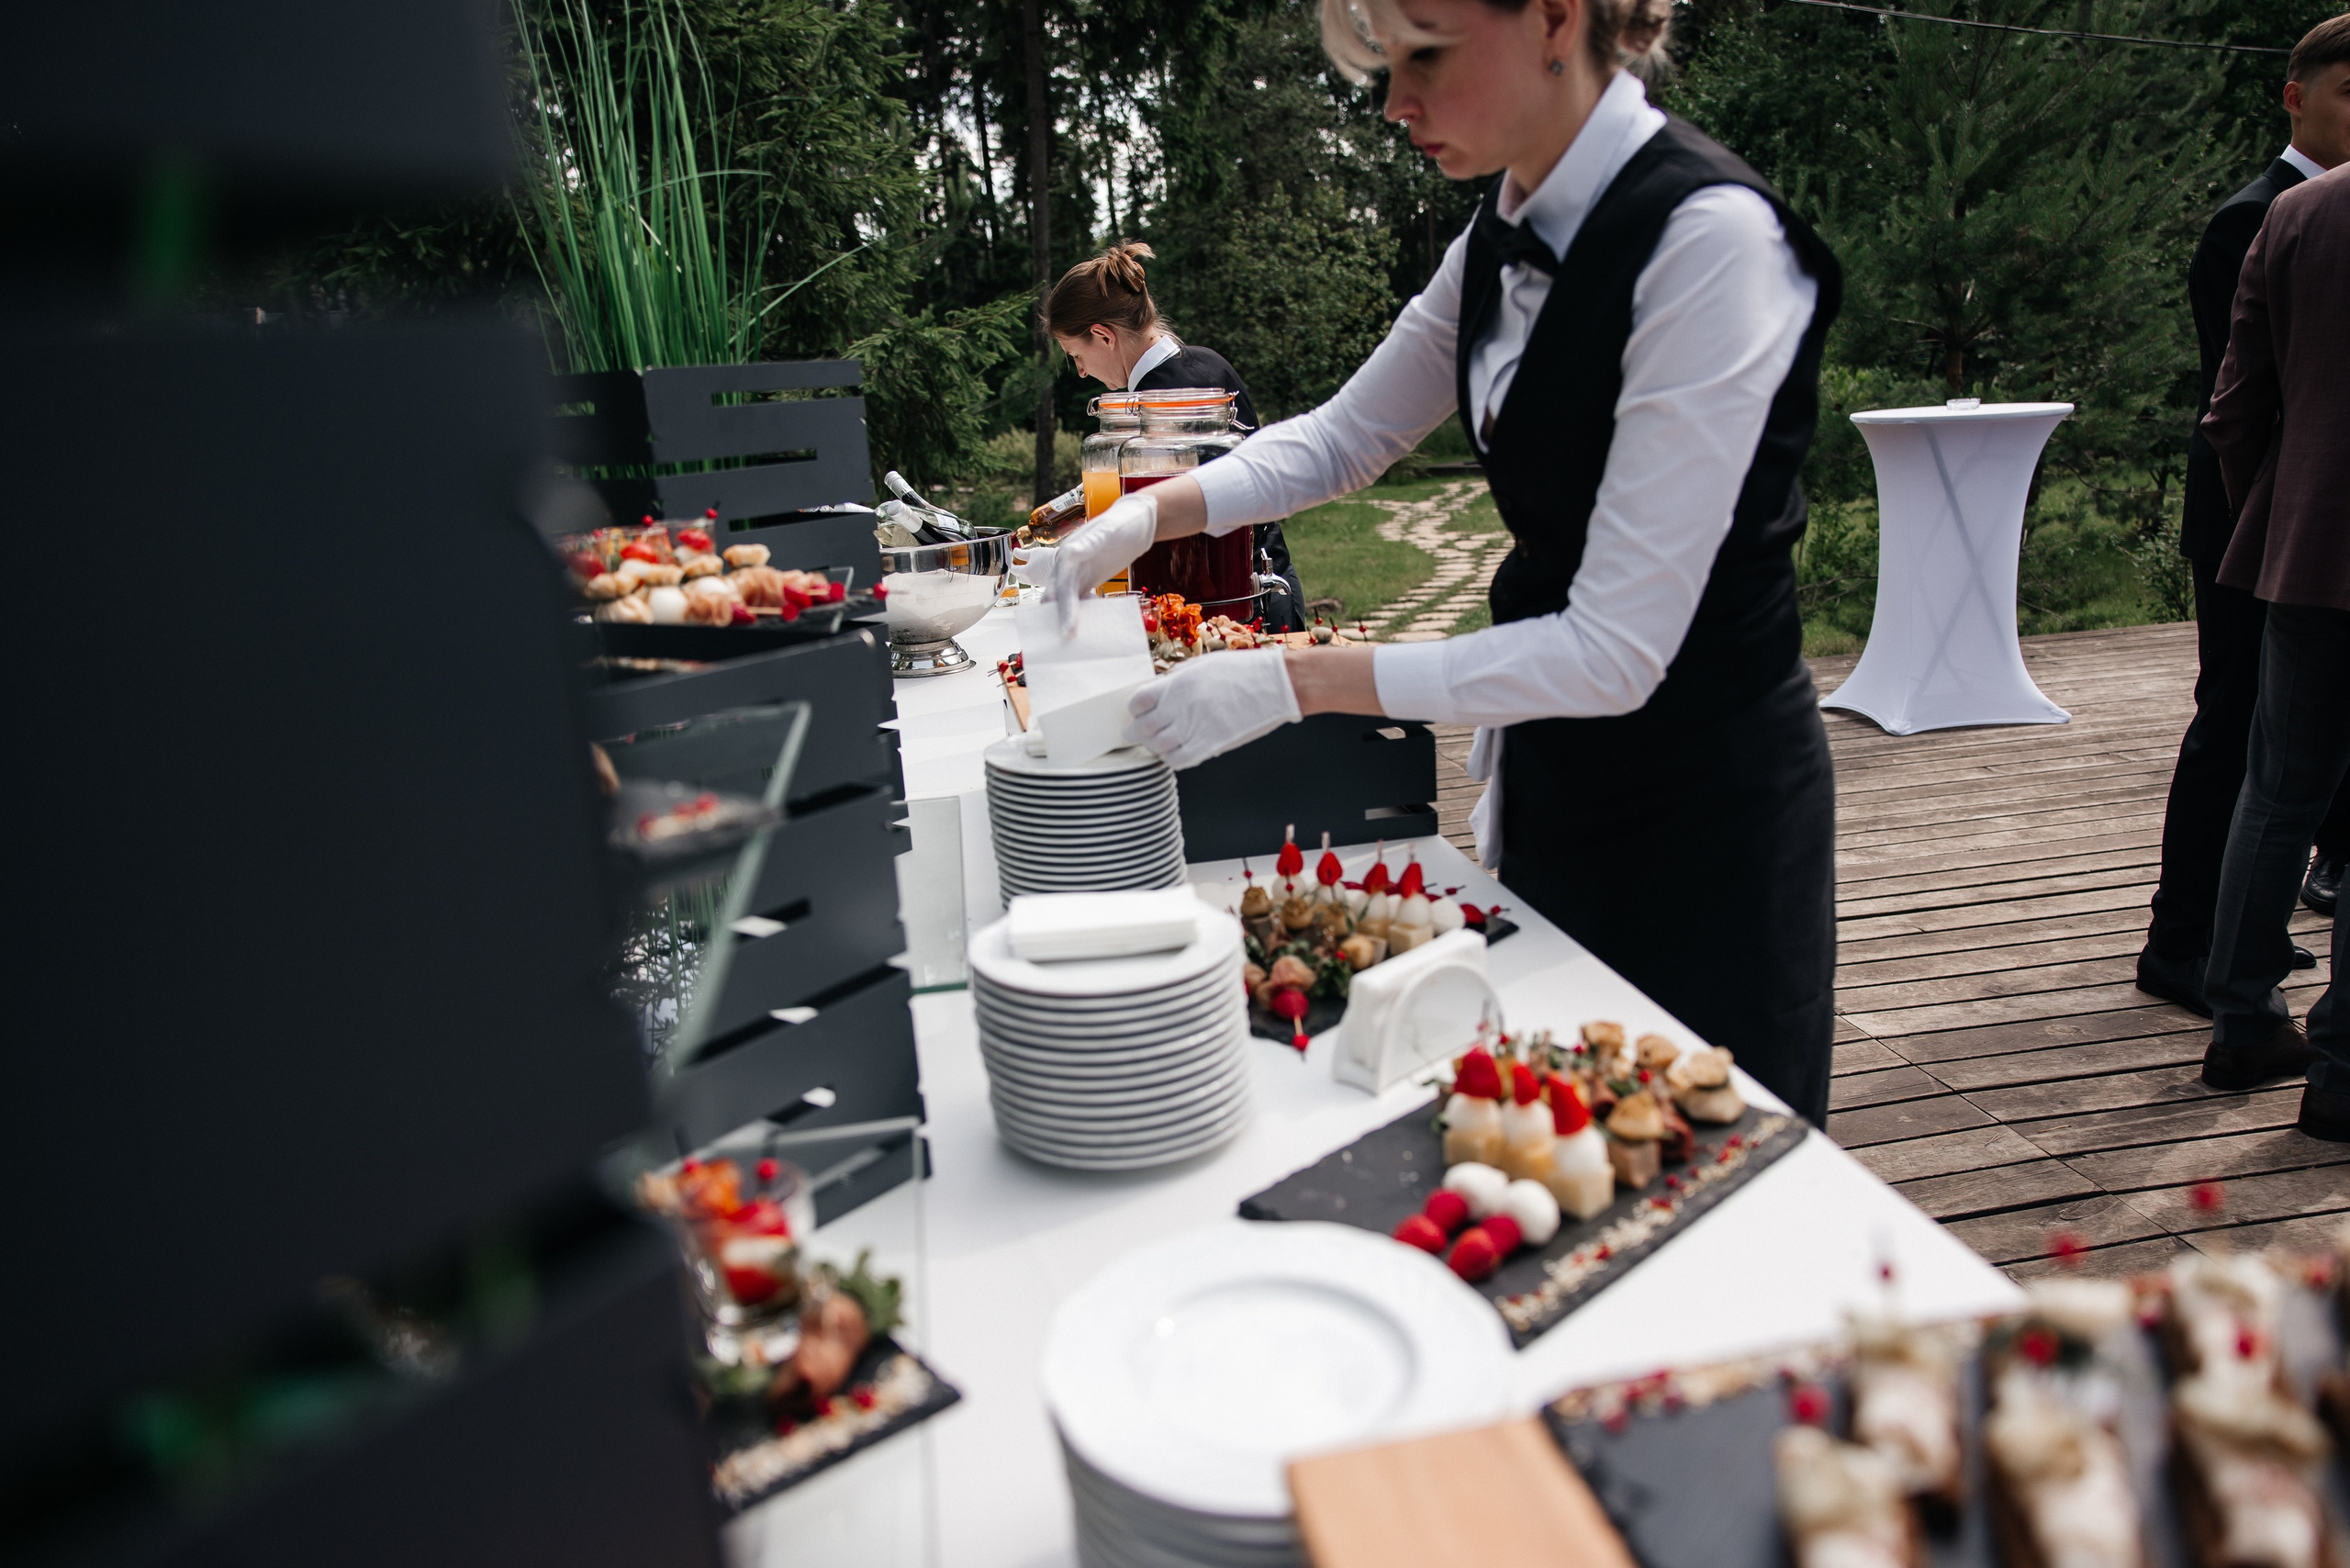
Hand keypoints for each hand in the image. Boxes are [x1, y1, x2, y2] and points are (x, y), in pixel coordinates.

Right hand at [1038, 491, 1157, 638]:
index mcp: (1067, 556)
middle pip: (1055, 600)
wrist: (1137, 520)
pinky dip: (1082, 616)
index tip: (1068, 634)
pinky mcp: (1086, 581)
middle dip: (1055, 623)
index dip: (1063, 612)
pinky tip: (1093, 630)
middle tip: (1064, 650)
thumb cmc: (1124, 523)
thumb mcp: (1109, 530)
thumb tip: (1069, 552)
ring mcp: (1076, 575)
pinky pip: (1080, 603)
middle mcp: (1066, 567)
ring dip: (1066, 622)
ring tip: (1075, 646)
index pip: (1061, 589)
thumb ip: (1090, 541)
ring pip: (1064, 604)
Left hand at [1124, 648, 1301, 769]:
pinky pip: (1178, 761)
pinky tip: (1179, 752)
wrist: (1276, 685)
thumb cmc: (1243, 672)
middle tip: (1138, 735)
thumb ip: (1175, 680)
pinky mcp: (1209, 745)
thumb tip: (1155, 692)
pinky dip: (1174, 759)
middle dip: (1136, 734)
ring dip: (1155, 747)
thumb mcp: (1202, 666)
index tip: (1138, 713)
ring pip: (1157, 748)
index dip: (1134, 710)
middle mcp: (1180, 706)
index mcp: (1177, 683)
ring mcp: (1194, 727)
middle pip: (1142, 729)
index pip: (1137, 702)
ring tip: (1160, 744)